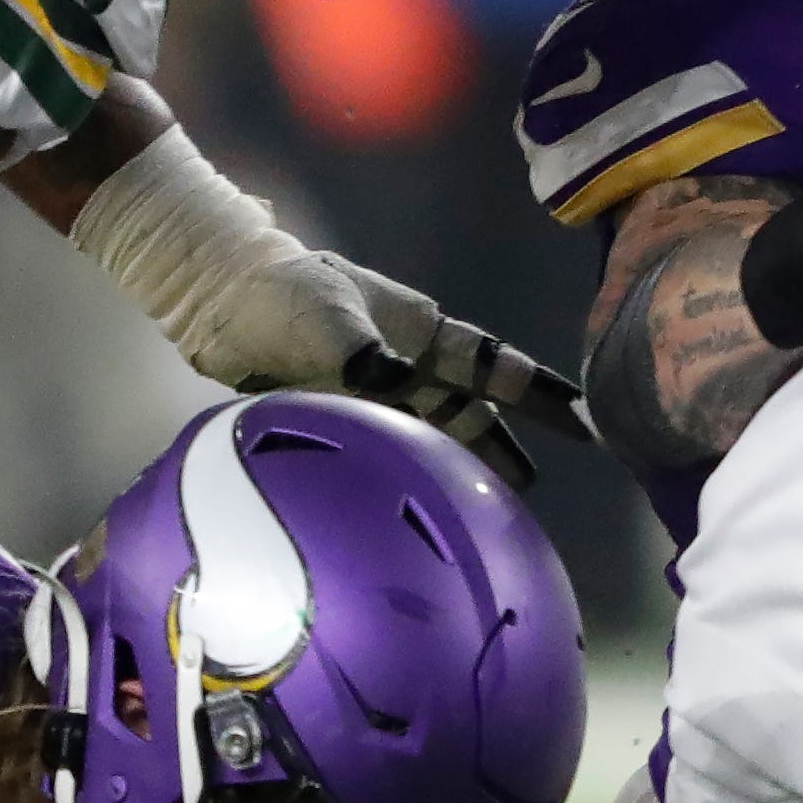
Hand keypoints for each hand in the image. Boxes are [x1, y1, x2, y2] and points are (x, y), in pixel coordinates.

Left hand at [61, 124, 571, 476]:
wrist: (221, 299)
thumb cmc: (284, 293)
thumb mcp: (333, 322)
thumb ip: (368, 360)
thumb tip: (401, 386)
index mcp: (421, 331)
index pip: (494, 365)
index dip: (537, 390)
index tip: (581, 413)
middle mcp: (409, 365)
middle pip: (473, 410)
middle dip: (508, 442)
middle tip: (536, 485)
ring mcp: (378, 394)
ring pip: (435, 435)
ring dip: (461, 466)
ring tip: (490, 509)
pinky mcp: (345, 417)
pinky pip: (392, 450)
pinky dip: (412, 473)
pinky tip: (424, 504)